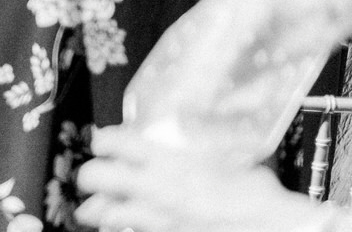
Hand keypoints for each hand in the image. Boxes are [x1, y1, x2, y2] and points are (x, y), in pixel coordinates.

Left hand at [74, 125, 333, 231]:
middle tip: (93, 177)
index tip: (101, 142)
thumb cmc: (257, 197)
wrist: (274, 227)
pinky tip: (127, 226)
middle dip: (90, 176)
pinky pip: (129, 230)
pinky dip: (124, 227)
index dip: (102, 140)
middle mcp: (154, 187)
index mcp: (169, 160)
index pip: (114, 141)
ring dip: (97, 209)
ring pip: (103, 212)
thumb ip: (199, 156)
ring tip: (95, 209)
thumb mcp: (226, 163)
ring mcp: (155, 216)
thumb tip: (193, 152)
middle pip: (95, 176)